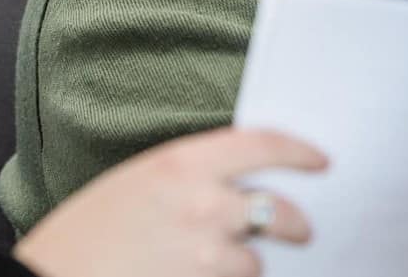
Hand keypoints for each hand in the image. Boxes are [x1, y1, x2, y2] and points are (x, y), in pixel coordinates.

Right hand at [13, 126, 326, 276]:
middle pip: (275, 209)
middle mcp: (203, 204)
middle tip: (302, 228)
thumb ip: (190, 173)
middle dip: (295, 222)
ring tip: (213, 263)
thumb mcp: (140, 178)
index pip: (263, 143)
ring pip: (255, 261)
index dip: (299, 151)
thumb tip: (238, 177)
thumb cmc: (88, 229)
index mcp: (183, 161)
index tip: (319, 159)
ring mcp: (205, 255)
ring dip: (245, 263)